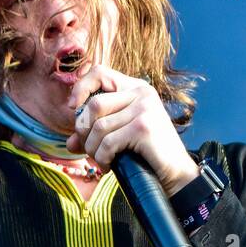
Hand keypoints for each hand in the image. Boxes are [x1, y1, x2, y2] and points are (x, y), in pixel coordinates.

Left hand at [65, 65, 197, 196]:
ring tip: (101, 160)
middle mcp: (142, 93)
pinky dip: (103, 158)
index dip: (80, 87)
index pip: (100, 72)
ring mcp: (144, 109)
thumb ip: (94, 134)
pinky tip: (109, 167)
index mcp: (136, 88)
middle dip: (84, 130)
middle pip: (94, 104)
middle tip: (89, 148)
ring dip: (93, 149)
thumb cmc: (147, 155)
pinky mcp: (143, 127)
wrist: (176, 174)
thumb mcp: (119, 137)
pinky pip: (108, 143)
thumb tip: (69, 142)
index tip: (73, 108)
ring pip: (99, 127)